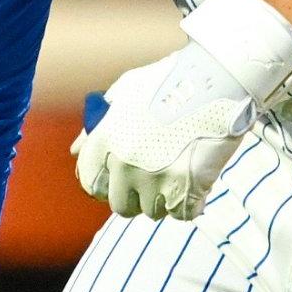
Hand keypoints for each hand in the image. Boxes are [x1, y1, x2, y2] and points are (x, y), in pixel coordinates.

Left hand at [74, 0, 291, 221]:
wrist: (215, 78)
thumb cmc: (169, 79)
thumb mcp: (124, 92)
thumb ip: (97, 125)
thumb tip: (76, 150)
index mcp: (104, 140)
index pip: (91, 183)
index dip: (107, 185)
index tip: (122, 182)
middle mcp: (123, 163)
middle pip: (121, 205)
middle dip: (137, 196)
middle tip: (156, 178)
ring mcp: (153, 178)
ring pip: (153, 211)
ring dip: (166, 198)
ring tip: (179, 171)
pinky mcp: (184, 188)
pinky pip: (182, 214)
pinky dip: (191, 202)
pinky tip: (197, 180)